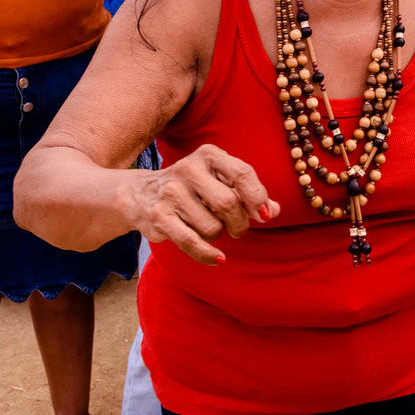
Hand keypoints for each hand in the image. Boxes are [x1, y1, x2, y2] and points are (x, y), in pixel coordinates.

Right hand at [125, 143, 279, 265]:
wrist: (140, 194)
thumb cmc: (193, 189)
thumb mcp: (220, 182)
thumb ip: (248, 194)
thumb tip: (275, 210)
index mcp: (208, 155)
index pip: (242, 173)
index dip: (258, 197)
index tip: (265, 215)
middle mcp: (188, 169)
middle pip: (229, 203)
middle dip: (240, 223)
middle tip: (238, 228)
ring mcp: (171, 192)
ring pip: (212, 226)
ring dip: (217, 234)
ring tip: (208, 226)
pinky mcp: (159, 216)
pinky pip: (192, 242)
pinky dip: (208, 254)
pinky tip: (218, 259)